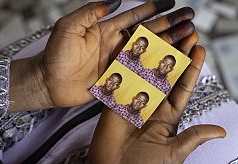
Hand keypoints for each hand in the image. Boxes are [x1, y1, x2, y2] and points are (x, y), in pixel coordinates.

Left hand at [12, 0, 197, 109]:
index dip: (152, 8)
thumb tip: (114, 0)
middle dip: (169, 25)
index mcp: (106, 30)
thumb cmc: (55, 53)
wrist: (48, 82)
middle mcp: (116, 45)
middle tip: (190, 20)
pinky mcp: (118, 80)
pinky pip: (141, 73)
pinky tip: (172, 66)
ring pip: (149, 53)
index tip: (171, 2)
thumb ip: (90, 12)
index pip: (134, 16)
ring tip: (189, 38)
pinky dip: (157, 69)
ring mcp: (119, 63)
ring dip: (169, 45)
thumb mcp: (68, 27)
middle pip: (148, 33)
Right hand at [77, 36, 225, 163]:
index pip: (183, 88)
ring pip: (149, 71)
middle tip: (188, 35)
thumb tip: (221, 132)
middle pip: (168, 74)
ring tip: (169, 35)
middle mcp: (154, 104)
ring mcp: (135, 99)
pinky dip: (132, 62)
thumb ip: (194, 137)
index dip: (192, 69)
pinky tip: (140, 47)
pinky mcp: (118, 99)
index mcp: (168, 116)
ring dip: (158, 53)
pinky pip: (127, 78)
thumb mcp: (174, 153)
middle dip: (179, 54)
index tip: (200, 50)